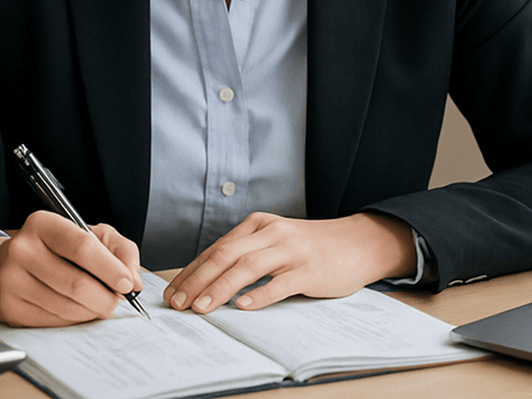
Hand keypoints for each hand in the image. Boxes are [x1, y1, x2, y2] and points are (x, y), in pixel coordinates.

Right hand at [0, 210, 142, 326]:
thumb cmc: (50, 249)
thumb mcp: (85, 234)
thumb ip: (118, 248)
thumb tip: (134, 278)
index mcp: (42, 224)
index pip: (82, 247)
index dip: (110, 268)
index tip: (127, 283)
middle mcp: (22, 250)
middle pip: (76, 283)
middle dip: (106, 297)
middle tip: (117, 299)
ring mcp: (12, 281)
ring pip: (67, 306)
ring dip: (92, 310)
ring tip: (100, 304)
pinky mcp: (10, 308)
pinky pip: (54, 320)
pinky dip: (75, 319)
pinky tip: (78, 310)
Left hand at [163, 211, 415, 313]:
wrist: (357, 242)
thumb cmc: (311, 247)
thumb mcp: (275, 240)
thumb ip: (247, 253)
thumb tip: (207, 279)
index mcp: (258, 225)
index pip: (216, 248)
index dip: (192, 271)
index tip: (173, 292)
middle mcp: (271, 233)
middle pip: (226, 254)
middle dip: (197, 279)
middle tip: (178, 302)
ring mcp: (291, 250)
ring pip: (248, 267)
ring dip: (221, 287)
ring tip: (202, 306)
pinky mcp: (310, 269)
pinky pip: (280, 282)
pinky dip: (260, 294)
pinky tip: (244, 306)